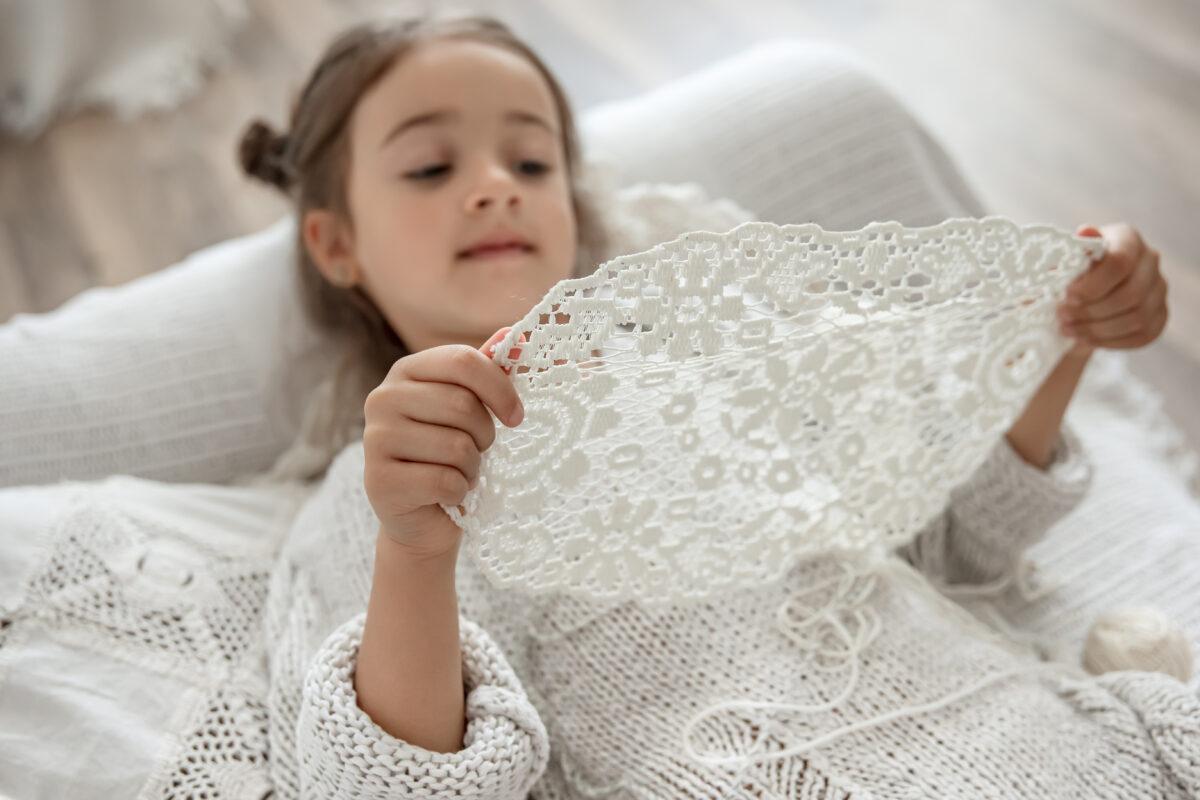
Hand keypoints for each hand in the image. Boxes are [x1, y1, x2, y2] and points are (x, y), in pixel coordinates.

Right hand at [363, 327, 525, 558]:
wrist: (423, 518)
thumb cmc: (449, 455)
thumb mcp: (470, 409)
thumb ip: (487, 372)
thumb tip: (519, 335)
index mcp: (405, 371)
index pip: (463, 361)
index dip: (500, 389)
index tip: (517, 416)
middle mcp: (382, 399)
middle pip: (462, 406)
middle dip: (485, 436)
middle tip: (476, 451)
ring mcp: (375, 440)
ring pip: (457, 447)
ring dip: (473, 468)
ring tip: (459, 472)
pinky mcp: (379, 481)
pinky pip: (445, 481)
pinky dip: (460, 492)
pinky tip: (447, 495)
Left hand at [1057, 223, 1168, 357]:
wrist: (1079, 293)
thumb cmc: (1068, 271)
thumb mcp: (1062, 259)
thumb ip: (1073, 250)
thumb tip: (1085, 232)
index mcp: (1127, 238)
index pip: (1120, 262)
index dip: (1093, 284)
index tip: (1067, 297)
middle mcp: (1149, 260)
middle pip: (1130, 294)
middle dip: (1092, 311)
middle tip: (1062, 317)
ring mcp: (1159, 289)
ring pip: (1137, 318)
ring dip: (1098, 329)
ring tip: (1068, 330)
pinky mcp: (1160, 315)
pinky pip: (1143, 335)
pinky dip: (1111, 341)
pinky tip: (1086, 339)